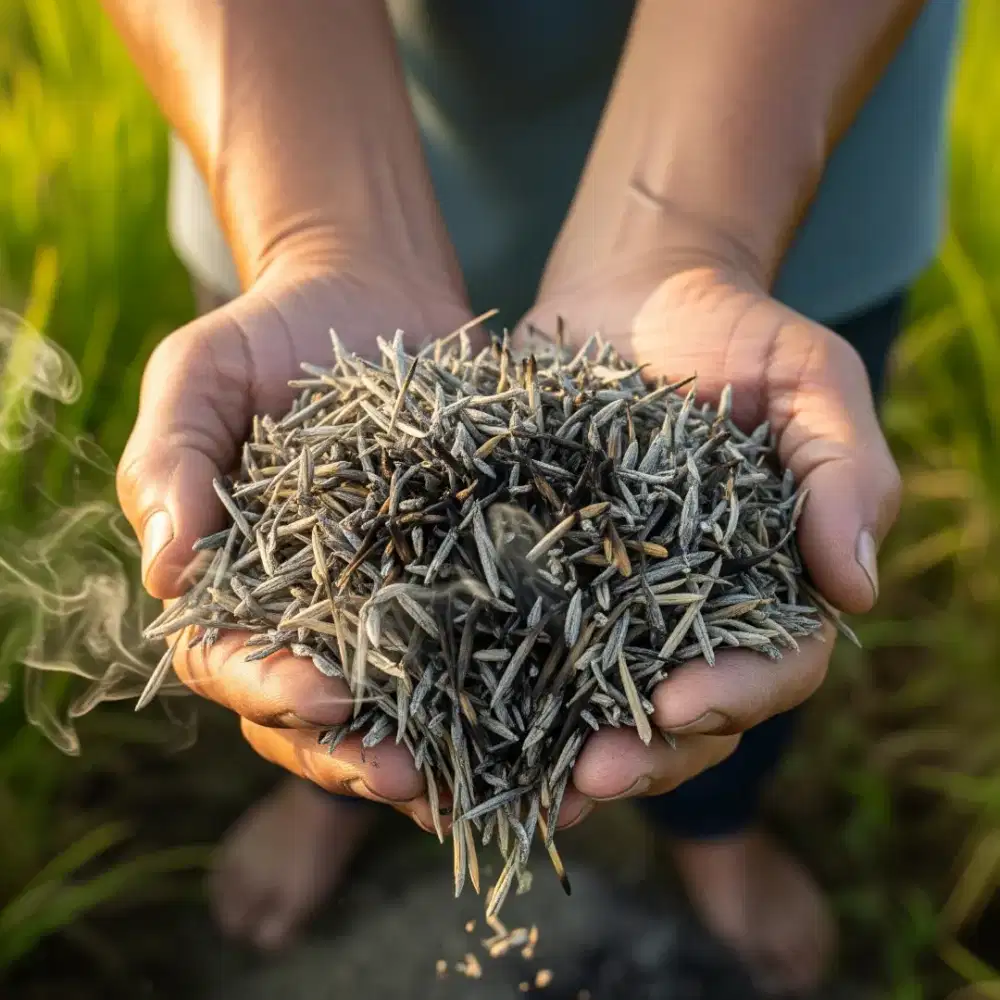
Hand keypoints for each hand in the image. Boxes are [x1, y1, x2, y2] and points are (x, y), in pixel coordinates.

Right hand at [117, 258, 479, 830]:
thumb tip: (162, 572)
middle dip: (348, 751)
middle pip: (310, 711)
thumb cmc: (268, 334)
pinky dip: (495, 692)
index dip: (269, 688)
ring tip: (468, 777)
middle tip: (400, 773)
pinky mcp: (455, 577)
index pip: (231, 660)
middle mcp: (306, 608)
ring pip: (393, 702)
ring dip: (425, 748)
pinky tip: (537, 722)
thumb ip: (168, 462)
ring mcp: (383, 600)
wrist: (369, 298)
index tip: (324, 694)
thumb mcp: (199, 375)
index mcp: (233, 579)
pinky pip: (469, 646)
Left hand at [520, 259, 900, 806]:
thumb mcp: (810, 380)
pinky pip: (514, 645)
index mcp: (764, 583)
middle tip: (593, 774)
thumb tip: (856, 589)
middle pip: (681, 714)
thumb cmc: (734, 333)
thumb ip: (845, 473)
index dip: (736, 695)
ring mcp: (605, 601)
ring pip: (594, 703)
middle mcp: (685, 612)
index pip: (772, 665)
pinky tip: (447, 724)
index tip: (681, 703)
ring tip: (519, 784)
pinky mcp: (534, 575)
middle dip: (645, 753)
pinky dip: (488, 693)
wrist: (630, 293)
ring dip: (560, 752)